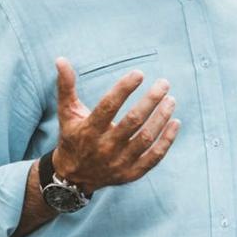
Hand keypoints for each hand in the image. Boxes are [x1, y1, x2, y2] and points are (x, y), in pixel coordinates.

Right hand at [50, 58, 180, 192]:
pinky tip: (175, 123)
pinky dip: (167, 141)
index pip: (108, 106)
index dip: (124, 89)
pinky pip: (153, 157)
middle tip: (164, 83)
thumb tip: (60, 59)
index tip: (139, 74)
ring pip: (146, 138)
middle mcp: (104, 147)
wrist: (73, 177)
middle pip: (132, 121)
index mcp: (89, 130)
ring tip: (171, 100)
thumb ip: (66, 87)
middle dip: (151, 101)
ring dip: (161, 118)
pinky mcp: (131, 173)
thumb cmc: (73, 137)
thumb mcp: (67, 113)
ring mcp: (119, 162)